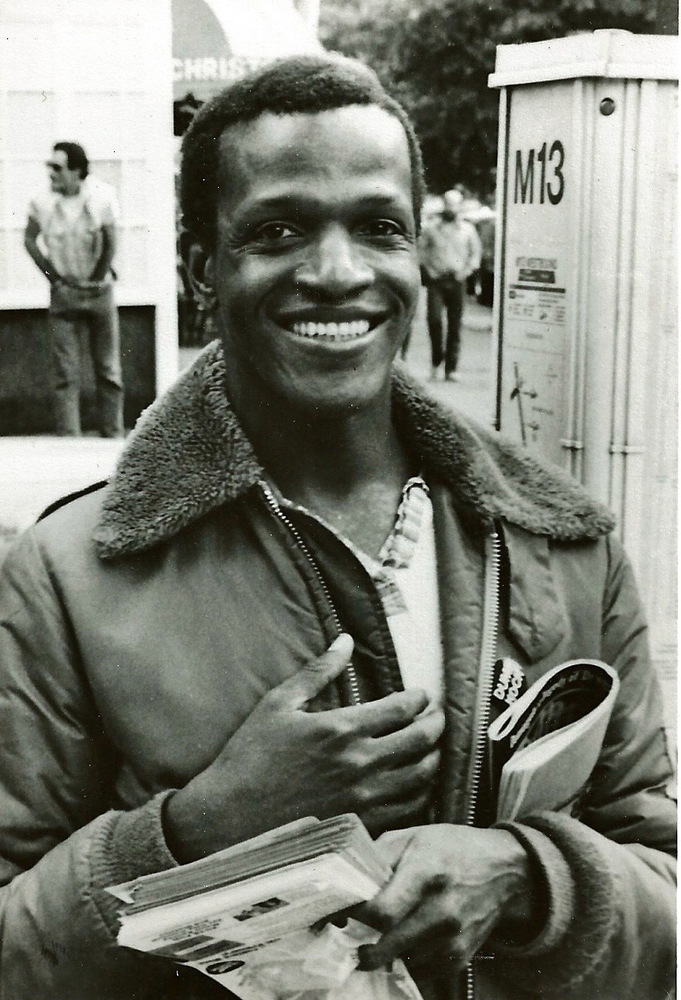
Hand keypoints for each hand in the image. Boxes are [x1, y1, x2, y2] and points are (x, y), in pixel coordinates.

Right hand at [164, 634, 443, 861]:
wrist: (229, 818)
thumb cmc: (249, 757)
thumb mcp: (279, 704)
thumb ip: (318, 671)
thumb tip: (345, 640)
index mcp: (342, 728)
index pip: (402, 708)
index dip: (420, 698)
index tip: (422, 695)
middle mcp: (361, 763)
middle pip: (422, 740)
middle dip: (436, 724)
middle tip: (436, 717)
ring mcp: (365, 798)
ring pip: (423, 776)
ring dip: (434, 758)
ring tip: (431, 748)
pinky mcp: (363, 826)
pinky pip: (409, 809)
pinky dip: (421, 793)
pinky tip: (416, 783)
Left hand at [356, 825, 536, 975]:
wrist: (504, 870)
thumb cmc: (451, 848)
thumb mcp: (412, 837)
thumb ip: (376, 858)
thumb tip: (346, 885)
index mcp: (426, 872)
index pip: (382, 911)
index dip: (355, 917)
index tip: (344, 914)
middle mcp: (442, 910)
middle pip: (388, 945)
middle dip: (362, 946)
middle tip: (352, 937)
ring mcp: (453, 939)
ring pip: (401, 962)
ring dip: (384, 954)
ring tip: (379, 937)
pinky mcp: (460, 958)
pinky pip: (420, 972)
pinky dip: (406, 961)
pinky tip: (405, 942)